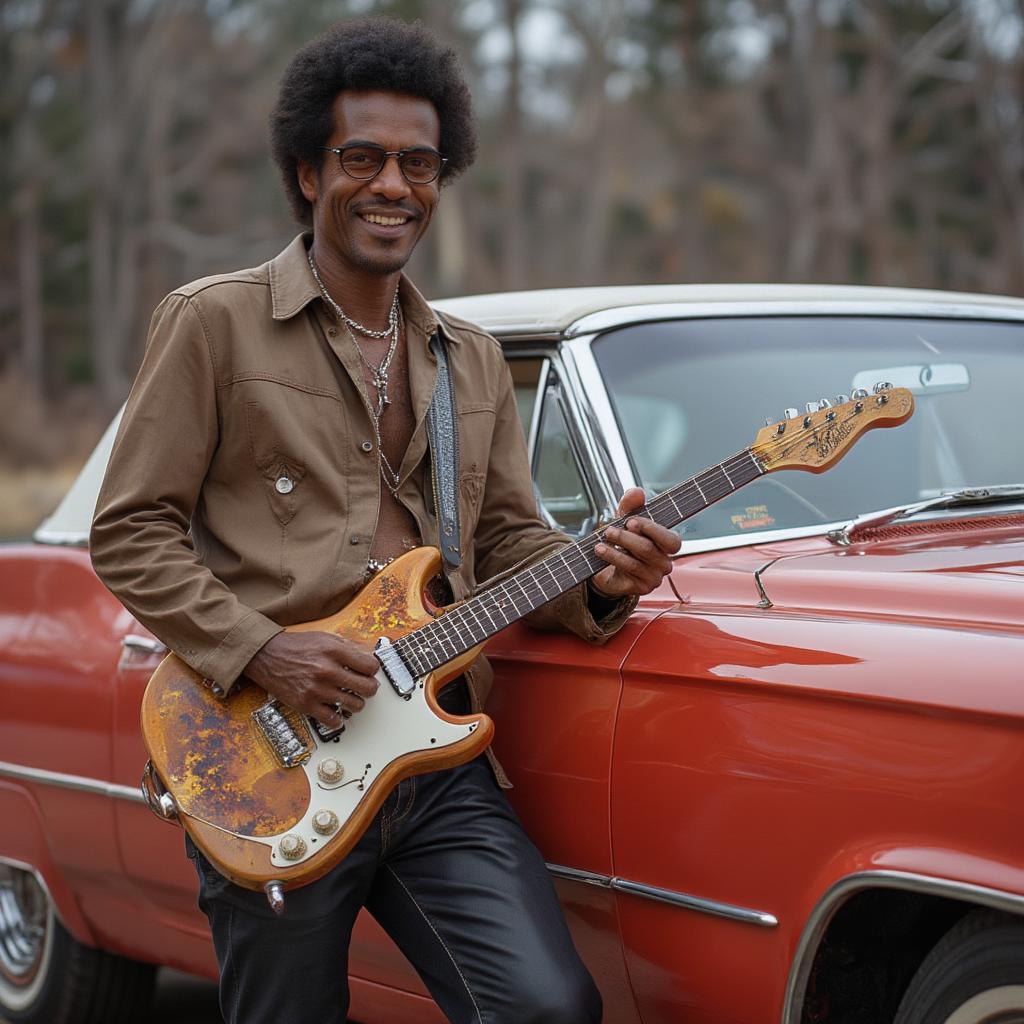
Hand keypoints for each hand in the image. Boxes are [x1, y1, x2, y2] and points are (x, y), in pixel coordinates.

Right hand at [243, 631, 378, 729]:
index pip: (371, 666)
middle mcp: (327, 670)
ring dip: (356, 703)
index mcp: (334, 651)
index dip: (373, 669)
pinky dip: (339, 718)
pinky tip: (337, 710)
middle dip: (370, 687)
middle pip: (367, 687)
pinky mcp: (306, 705)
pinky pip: (334, 720)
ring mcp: (317, 690)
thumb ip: (349, 647)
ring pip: (355, 705)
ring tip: (350, 697)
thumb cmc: (296, 647)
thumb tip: (369, 656)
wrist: (267, 656)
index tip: (369, 671)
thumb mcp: (325, 638)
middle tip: (365, 687)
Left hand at [591, 488, 679, 599]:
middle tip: (609, 530)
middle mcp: (665, 562)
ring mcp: (654, 577)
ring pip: (636, 562)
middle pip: (649, 549)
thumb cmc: (622, 543)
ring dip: (615, 549)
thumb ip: (631, 506)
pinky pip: (628, 572)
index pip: (671, 540)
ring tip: (600, 542)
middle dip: (626, 538)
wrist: (608, 569)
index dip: (652, 530)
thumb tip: (637, 492)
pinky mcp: (642, 588)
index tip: (630, 521)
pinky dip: (613, 559)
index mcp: (667, 545)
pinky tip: (601, 553)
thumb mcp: (624, 521)